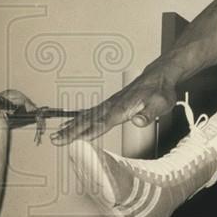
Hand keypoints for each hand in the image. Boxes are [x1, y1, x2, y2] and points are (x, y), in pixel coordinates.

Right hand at [50, 70, 177, 145]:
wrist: (159, 75)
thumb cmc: (161, 91)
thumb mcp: (161, 103)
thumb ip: (150, 113)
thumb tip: (139, 122)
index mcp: (123, 108)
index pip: (102, 123)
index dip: (87, 132)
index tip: (73, 140)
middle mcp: (113, 105)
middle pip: (89, 120)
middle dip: (72, 131)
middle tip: (55, 140)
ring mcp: (111, 104)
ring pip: (87, 116)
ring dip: (71, 126)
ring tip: (57, 136)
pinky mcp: (111, 103)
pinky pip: (91, 112)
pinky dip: (79, 119)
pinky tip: (70, 124)